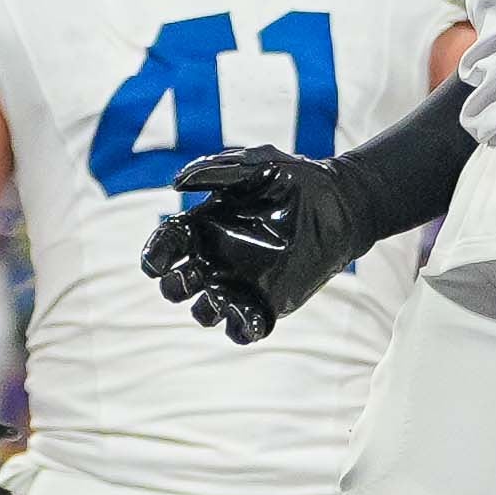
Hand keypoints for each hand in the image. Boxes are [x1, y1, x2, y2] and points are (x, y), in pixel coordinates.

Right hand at [142, 143, 368, 342]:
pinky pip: (241, 328)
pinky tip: (249, 318)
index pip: (166, 245)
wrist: (341, 204)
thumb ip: (217, 170)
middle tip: (191, 276)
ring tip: (222, 300)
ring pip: (204, 312)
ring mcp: (239, 283)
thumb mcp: (256, 165)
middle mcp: (215, 258)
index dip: (154, 255)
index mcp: (204, 226)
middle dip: (174, 286)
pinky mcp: (267, 303)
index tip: (157, 262)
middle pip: (176, 285)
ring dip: (205, 311)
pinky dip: (239, 329)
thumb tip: (176, 184)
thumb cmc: (295, 179)